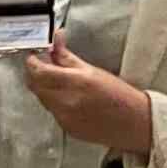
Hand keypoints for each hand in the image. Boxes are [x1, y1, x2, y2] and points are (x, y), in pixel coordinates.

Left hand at [23, 33, 155, 162]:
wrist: (134, 123)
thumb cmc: (119, 95)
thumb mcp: (93, 70)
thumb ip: (67, 56)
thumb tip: (55, 38)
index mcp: (75, 82)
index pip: (38, 72)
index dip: (32, 62)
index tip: (34, 56)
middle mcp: (66, 102)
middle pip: (35, 86)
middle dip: (35, 74)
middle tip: (44, 65)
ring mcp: (65, 118)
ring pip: (42, 99)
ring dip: (45, 88)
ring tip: (59, 81)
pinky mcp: (67, 129)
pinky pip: (52, 112)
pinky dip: (54, 102)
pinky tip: (69, 99)